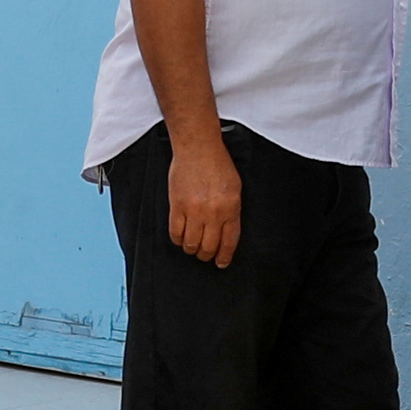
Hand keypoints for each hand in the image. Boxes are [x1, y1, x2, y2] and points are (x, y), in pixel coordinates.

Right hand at [163, 126, 243, 267]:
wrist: (198, 147)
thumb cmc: (216, 163)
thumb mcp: (235, 188)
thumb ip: (232, 211)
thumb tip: (227, 231)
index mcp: (231, 208)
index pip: (229, 241)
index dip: (224, 256)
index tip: (221, 262)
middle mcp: (214, 212)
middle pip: (209, 246)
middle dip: (207, 255)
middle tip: (205, 255)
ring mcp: (194, 210)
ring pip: (191, 243)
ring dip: (192, 249)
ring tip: (192, 247)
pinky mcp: (177, 206)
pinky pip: (175, 232)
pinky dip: (177, 239)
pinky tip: (180, 237)